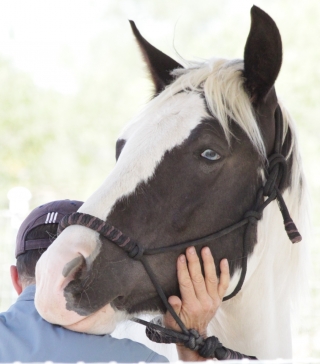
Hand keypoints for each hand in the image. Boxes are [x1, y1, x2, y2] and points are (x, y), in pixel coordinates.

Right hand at [163, 246, 228, 360]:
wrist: (194, 337)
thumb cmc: (179, 326)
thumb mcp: (171, 320)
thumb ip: (173, 309)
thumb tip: (174, 298)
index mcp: (192, 306)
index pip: (186, 283)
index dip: (183, 269)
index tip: (180, 257)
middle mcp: (205, 302)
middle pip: (199, 278)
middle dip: (194, 262)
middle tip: (190, 249)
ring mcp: (213, 300)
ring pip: (212, 278)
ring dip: (208, 262)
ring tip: (205, 249)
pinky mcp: (219, 299)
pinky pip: (223, 284)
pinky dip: (225, 272)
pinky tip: (224, 260)